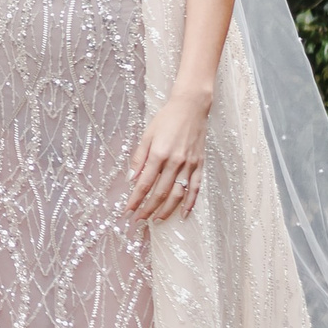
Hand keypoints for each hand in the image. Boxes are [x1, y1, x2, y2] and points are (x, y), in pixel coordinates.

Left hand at [126, 92, 208, 220]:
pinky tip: (183, 214)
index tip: (127, 211)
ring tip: (156, 220)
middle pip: (160, 192)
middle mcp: (175, 161)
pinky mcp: (200, 164)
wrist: (192, 107)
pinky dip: (190, 202)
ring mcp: (190, 164)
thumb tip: (131, 178)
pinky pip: (196, 187)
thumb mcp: (147, 134)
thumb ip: (139, 158)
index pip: (145, 183)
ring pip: (178, 194)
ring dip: (166, 210)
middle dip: (148, 209)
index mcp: (159, 153)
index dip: (135, 199)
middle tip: (139, 220)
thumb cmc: (166, 119)